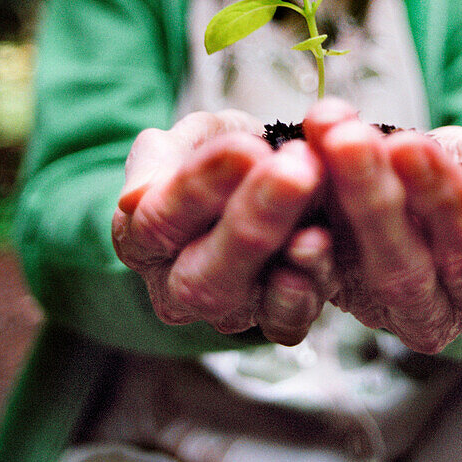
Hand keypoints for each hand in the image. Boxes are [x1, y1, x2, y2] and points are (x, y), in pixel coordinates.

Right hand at [111, 110, 335, 344]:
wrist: (255, 177)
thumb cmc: (214, 155)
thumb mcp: (185, 138)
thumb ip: (157, 160)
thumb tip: (134, 198)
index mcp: (141, 240)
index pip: (160, 219)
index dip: (204, 184)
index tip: (246, 147)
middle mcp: (177, 287)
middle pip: (205, 273)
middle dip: (254, 219)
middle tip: (293, 171)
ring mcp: (227, 310)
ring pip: (249, 300)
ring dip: (291, 249)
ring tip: (319, 200)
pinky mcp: (274, 322)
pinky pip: (289, 320)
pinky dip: (310, 287)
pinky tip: (327, 243)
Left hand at [304, 99, 461, 354]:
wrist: (417, 187)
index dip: (441, 195)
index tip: (408, 143)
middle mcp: (438, 315)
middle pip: (406, 268)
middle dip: (374, 198)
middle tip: (348, 139)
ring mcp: (379, 313)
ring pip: (355, 275)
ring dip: (330, 210)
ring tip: (314, 154)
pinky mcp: (329, 301)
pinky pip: (310, 291)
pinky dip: (296, 256)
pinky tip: (283, 216)